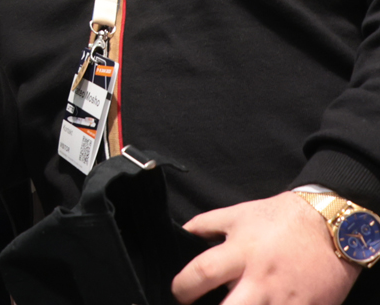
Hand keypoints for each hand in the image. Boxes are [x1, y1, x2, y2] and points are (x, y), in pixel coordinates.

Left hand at [173, 192, 359, 303]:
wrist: (331, 225)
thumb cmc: (280, 218)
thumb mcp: (237, 214)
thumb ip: (205, 225)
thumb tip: (181, 234)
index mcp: (241, 252)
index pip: (201, 273)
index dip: (182, 288)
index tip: (179, 293)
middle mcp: (261, 279)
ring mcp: (287, 299)